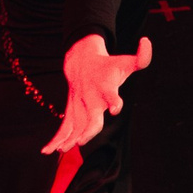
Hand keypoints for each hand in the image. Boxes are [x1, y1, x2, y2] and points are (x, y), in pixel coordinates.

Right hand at [43, 32, 150, 155]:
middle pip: (90, 117)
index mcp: (105, 87)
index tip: (116, 108)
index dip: (114, 101)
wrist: (81, 62)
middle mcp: (91, 99)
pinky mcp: (72, 111)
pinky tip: (47, 151)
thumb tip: (146, 41)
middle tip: (81, 141)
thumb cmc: (108, 66)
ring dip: (67, 138)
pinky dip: (56, 139)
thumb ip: (141, 57)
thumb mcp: (126, 62)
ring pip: (74, 125)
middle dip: (87, 130)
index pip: (110, 94)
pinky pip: (64, 127)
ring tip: (63, 150)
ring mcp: (79, 106)